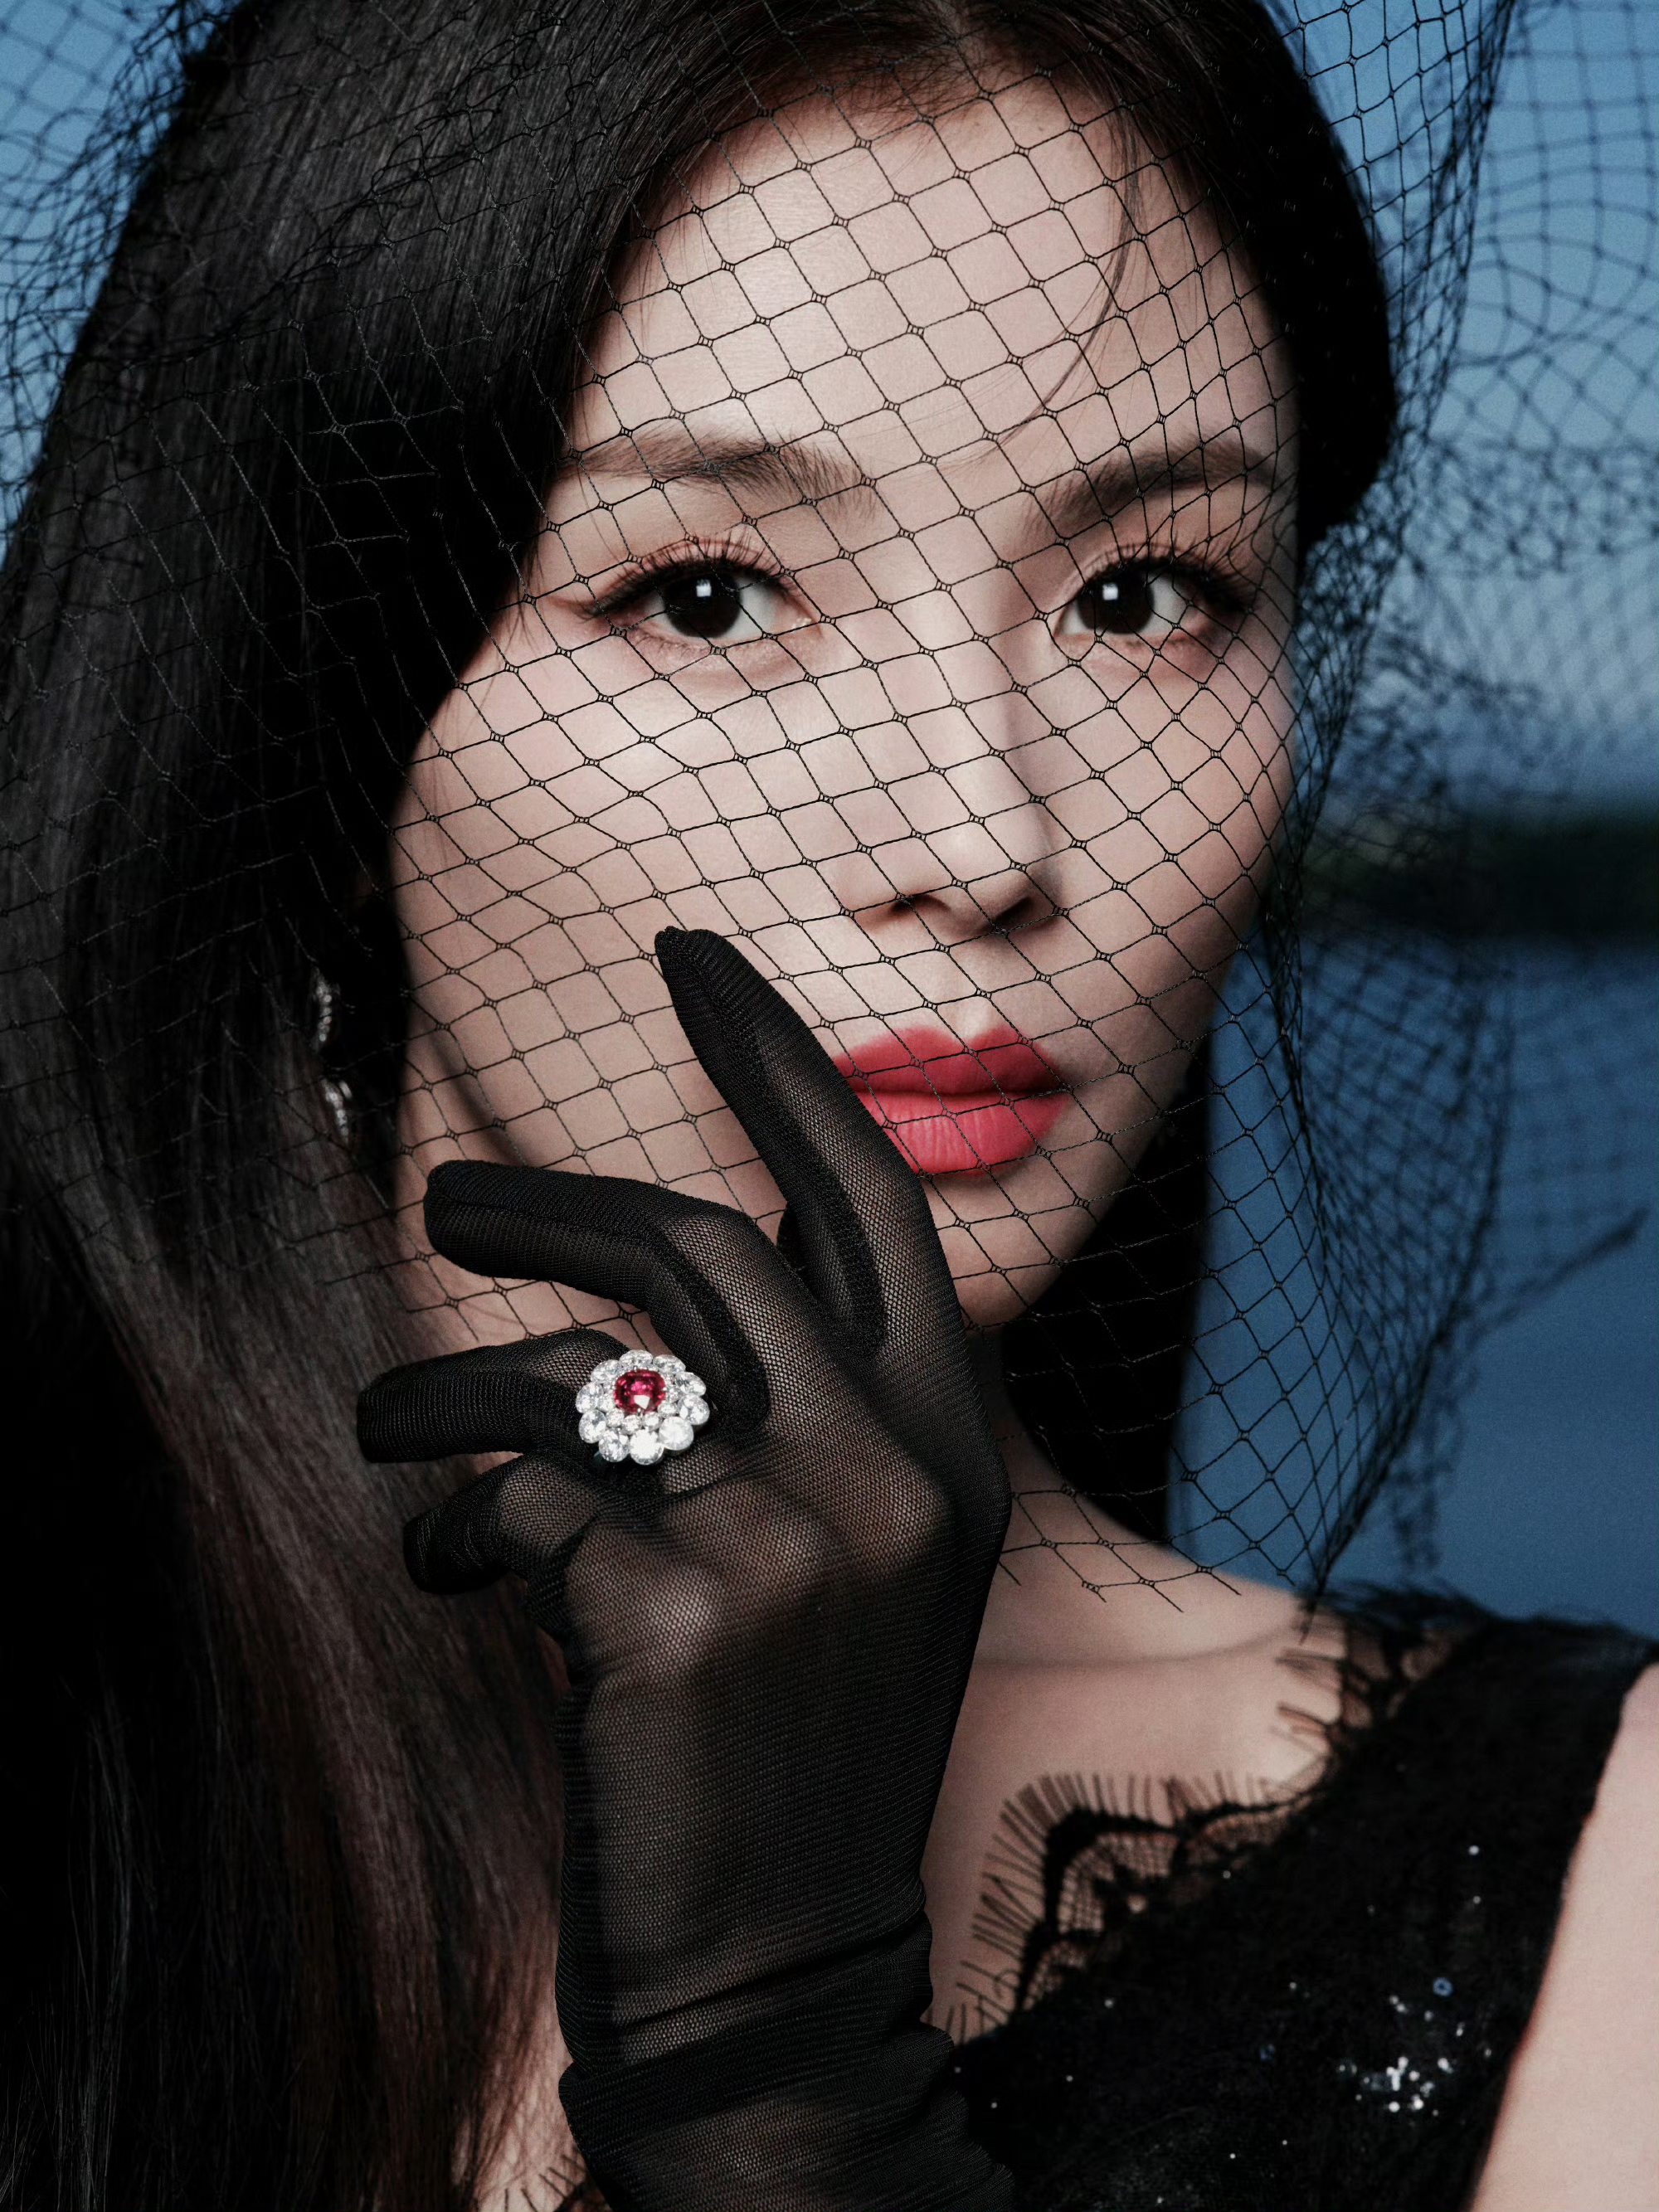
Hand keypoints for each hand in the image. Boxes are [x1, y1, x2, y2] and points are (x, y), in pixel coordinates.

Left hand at [359, 929, 1012, 2210]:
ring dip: (442, 1385)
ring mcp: (798, 1539)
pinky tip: (441, 1575)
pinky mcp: (679, 1614)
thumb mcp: (856, 1553)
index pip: (868, 1190)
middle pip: (695, 1244)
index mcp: (950, 1435)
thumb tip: (672, 1274)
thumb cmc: (795, 1737)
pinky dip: (443, 1524)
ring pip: (570, 1372)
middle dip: (543, 1201)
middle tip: (442, 1198)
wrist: (787, 1970)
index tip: (689, 953)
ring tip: (387, 1421)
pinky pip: (512, 1498)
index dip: (771, 1055)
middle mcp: (897, 1466)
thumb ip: (802, 1406)